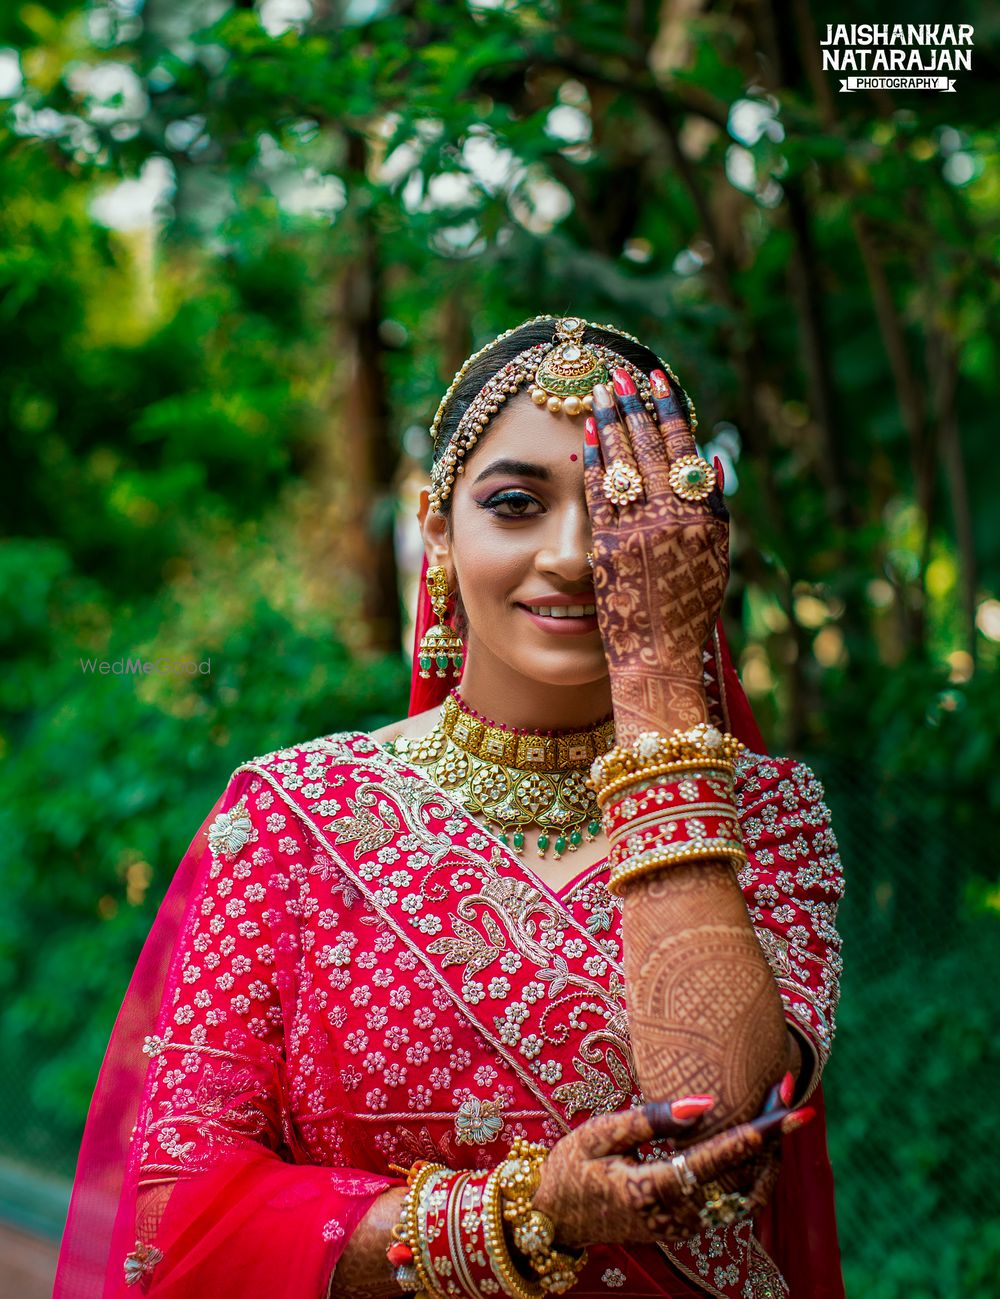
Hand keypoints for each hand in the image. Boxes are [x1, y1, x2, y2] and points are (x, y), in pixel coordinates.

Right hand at [530, 1085, 804, 1250]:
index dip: (761, 1133)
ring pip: (743, 1196)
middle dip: (773, 1139)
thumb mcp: (599, 1133)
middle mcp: (675, 1216)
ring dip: (765, 1159)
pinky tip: (751, 1143)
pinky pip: (729, 1203)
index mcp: (652, 1189)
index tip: (795, 1111)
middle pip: (744, 1180)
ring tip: (776, 1114)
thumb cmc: (570, 1167)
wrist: (553, 1220)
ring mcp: (682, 1228)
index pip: (720, 1158)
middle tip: (788, 1096)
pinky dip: (748, 1173)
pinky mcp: (683, 1229)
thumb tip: (705, 1103)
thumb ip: (651, 1119)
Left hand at [584, 369, 728, 735]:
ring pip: (626, 463)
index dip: (670, 413)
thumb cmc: (685, 614)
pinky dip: (594, 459)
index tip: (658, 383)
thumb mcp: (713, 561)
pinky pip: (601, 492)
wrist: (658, 660)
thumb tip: (713, 464)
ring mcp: (641, 531)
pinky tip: (584, 435)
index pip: (686, 451)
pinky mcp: (609, 546)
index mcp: (704, 519)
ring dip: (612, 422)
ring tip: (600, 390)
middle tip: (621, 373)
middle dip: (635, 407)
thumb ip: (714, 513)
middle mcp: (676, 520)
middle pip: (653, 447)